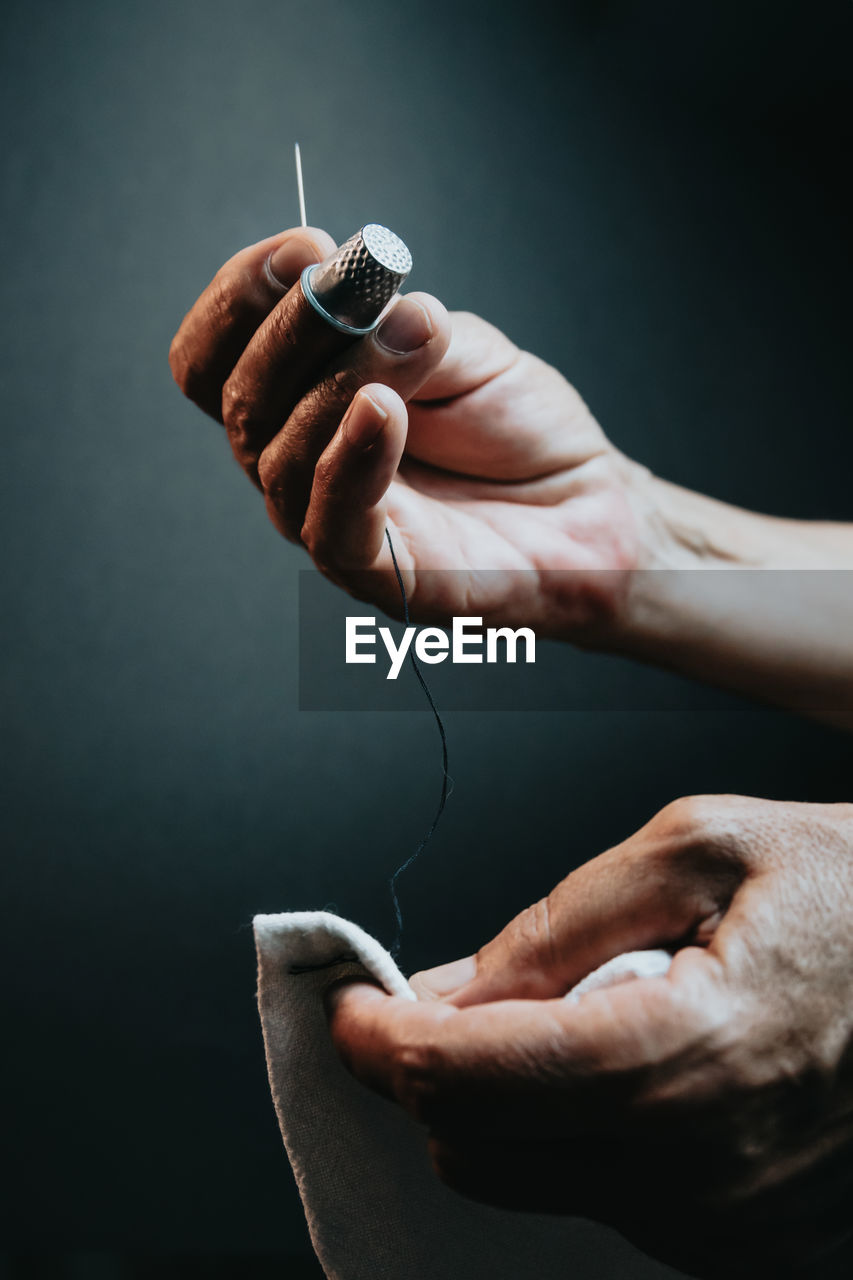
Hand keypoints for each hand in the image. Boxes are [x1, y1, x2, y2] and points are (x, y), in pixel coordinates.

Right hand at [169, 225, 647, 637]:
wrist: (589, 502)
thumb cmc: (516, 428)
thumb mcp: (455, 348)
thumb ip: (396, 325)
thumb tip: (356, 292)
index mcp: (297, 403)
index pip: (215, 358)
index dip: (240, 297)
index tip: (302, 246)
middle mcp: (295, 463)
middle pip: (239, 400)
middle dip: (289, 326)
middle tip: (348, 275)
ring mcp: (327, 521)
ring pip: (279, 457)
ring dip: (336, 381)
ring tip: (411, 338)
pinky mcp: (374, 574)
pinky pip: (333, 521)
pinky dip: (350, 457)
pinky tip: (383, 409)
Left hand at [326, 796, 852, 1277]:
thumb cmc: (849, 891)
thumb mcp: (701, 845)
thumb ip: (561, 919)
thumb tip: (453, 986)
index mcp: (687, 1052)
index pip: (467, 1079)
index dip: (379, 1041)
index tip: (352, 1005)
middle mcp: (703, 1165)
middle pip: (471, 1148)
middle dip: (427, 1071)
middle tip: (443, 998)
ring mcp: (724, 1220)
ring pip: (522, 1180)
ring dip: (499, 1101)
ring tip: (559, 1017)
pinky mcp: (739, 1240)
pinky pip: (595, 1199)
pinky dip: (567, 1133)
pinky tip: (615, 1063)